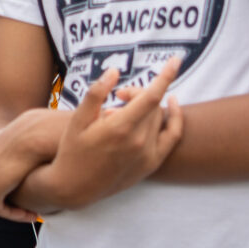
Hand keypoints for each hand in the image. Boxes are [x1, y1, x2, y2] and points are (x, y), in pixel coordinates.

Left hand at [0, 107, 68, 221]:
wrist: (35, 135)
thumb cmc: (41, 134)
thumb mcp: (30, 138)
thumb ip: (29, 148)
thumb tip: (46, 148)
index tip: (22, 191)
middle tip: (22, 207)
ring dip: (9, 209)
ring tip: (30, 213)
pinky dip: (13, 214)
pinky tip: (31, 214)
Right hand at [39, 60, 186, 210]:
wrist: (75, 187)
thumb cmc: (72, 151)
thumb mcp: (77, 121)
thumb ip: (96, 94)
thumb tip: (114, 71)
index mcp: (120, 128)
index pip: (151, 96)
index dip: (165, 76)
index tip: (175, 60)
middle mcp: (139, 142)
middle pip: (153, 104)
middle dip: (138, 93)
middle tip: (118, 96)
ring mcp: (148, 154)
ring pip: (160, 117)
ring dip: (148, 105)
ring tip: (125, 109)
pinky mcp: (151, 163)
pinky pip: (172, 136)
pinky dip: (176, 119)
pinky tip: (172, 106)